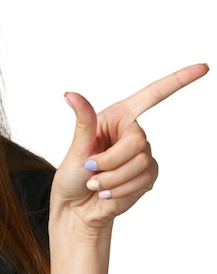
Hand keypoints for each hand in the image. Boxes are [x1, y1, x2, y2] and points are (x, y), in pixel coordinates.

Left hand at [51, 64, 208, 234]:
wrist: (77, 206)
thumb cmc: (72, 174)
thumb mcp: (77, 146)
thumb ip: (83, 120)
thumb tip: (70, 94)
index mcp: (117, 117)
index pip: (152, 95)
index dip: (178, 81)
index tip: (203, 67)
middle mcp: (132, 133)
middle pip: (138, 141)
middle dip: (111, 160)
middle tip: (90, 169)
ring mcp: (142, 155)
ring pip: (140, 164)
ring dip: (113, 178)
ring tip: (96, 182)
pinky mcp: (148, 176)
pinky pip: (143, 180)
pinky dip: (120, 189)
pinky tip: (107, 192)